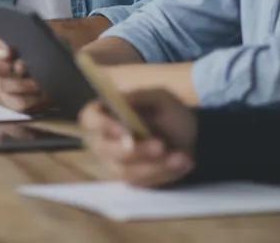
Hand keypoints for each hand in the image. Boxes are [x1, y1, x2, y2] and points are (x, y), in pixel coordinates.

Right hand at [0, 28, 48, 112]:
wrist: (68, 75)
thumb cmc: (54, 52)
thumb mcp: (47, 39)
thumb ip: (33, 38)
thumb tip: (19, 57)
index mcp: (0, 43)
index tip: (8, 50)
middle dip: (0, 67)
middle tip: (20, 67)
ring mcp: (2, 83)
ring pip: (0, 85)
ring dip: (21, 84)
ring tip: (37, 82)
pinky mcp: (13, 101)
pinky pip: (15, 102)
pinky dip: (31, 98)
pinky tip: (41, 94)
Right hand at [79, 90, 196, 187]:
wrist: (189, 134)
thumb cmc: (167, 111)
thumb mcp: (157, 96)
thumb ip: (140, 97)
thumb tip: (123, 100)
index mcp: (104, 113)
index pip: (90, 119)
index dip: (102, 125)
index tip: (125, 130)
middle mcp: (104, 139)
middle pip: (105, 150)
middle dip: (134, 151)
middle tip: (160, 145)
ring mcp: (116, 162)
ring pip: (126, 172)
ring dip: (155, 166)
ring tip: (182, 156)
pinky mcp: (133, 179)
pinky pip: (144, 183)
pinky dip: (166, 174)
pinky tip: (184, 162)